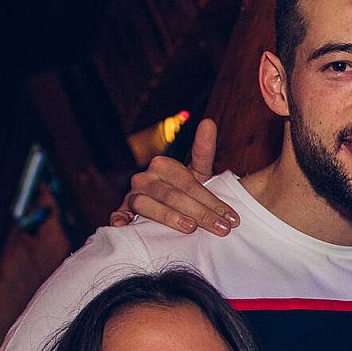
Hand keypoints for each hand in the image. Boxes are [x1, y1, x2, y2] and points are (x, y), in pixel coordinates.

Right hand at [108, 118, 238, 235]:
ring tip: (190, 228)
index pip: (190, 184)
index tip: (232, 219)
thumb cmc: (184, 190)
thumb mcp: (198, 172)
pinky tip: (123, 226)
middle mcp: (145, 177)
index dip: (212, 202)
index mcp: (163, 165)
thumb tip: (208, 121)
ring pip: (147, 204)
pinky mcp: (123, 212)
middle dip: (200, 214)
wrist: (166, 207)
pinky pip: (119, 214)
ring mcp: (132, 194)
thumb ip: (203, 150)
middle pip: (173, 196)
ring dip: (168, 217)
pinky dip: (120, 219)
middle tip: (221, 229)